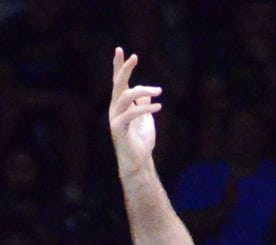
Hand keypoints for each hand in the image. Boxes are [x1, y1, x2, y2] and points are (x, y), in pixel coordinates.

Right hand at [109, 48, 162, 177]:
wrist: (138, 162)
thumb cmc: (141, 141)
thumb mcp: (146, 119)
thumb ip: (143, 105)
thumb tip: (147, 92)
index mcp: (121, 104)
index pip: (119, 82)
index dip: (120, 66)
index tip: (121, 50)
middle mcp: (115, 108)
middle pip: (118, 84)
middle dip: (125, 69)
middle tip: (135, 56)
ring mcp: (115, 118)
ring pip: (124, 96)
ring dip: (142, 90)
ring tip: (159, 91)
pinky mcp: (118, 128)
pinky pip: (130, 114)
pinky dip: (145, 108)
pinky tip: (158, 107)